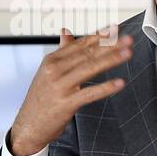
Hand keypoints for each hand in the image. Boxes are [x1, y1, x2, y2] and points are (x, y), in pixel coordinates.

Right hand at [8, 25, 132, 155]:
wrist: (28, 126)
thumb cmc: (40, 99)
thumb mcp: (48, 72)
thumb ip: (61, 51)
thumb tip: (66, 32)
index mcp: (52, 60)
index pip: (80, 44)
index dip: (99, 36)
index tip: (114, 29)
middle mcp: (55, 70)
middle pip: (87, 53)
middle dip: (110, 45)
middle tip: (128, 39)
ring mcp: (60, 86)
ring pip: (90, 68)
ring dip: (111, 59)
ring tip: (127, 53)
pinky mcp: (66, 103)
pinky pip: (90, 93)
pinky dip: (106, 87)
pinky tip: (119, 83)